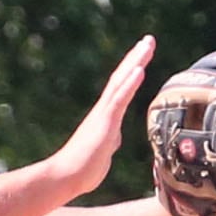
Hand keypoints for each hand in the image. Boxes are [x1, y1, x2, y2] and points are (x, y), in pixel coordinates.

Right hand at [48, 36, 156, 197]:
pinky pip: (119, 99)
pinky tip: (139, 69)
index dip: (133, 70)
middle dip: (136, 57)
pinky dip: (129, 83)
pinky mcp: (104, 122)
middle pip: (122, 77)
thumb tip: (116, 136)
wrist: (67, 176)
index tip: (143, 55)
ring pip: (121, 82)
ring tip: (146, 44)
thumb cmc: (84, 168)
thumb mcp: (104, 151)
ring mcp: (104, 114)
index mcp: (106, 116)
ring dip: (135, 61)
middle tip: (148, 39)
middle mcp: (104, 110)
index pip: (122, 88)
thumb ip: (111, 140)